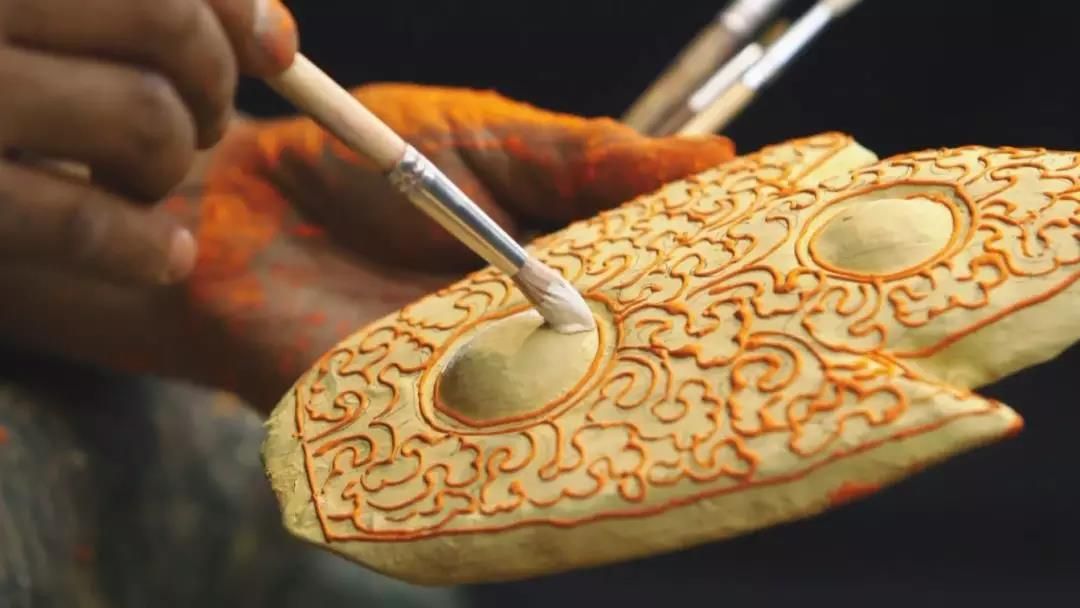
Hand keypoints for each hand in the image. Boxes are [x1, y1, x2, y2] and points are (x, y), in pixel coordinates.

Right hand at [0, 0, 297, 283]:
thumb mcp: (30, 30)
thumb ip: (130, 16)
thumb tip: (277, 42)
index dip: (233, 10)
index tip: (277, 53)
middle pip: (169, 19)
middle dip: (212, 83)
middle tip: (200, 127)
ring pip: (147, 114)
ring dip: (168, 163)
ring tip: (136, 181)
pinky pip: (83, 220)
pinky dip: (142, 245)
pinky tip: (166, 257)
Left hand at [0, 84, 735, 408]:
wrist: (229, 212)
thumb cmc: (355, 164)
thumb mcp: (487, 142)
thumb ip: (590, 158)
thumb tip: (717, 161)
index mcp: (559, 255)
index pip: (664, 283)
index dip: (730, 290)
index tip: (806, 292)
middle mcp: (535, 327)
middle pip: (637, 359)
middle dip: (703, 366)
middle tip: (791, 366)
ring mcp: (488, 382)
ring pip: (584, 413)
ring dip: (641, 414)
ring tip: (723, 416)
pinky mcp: (431, 425)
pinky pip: (506, 454)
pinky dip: (555, 456)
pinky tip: (613, 456)